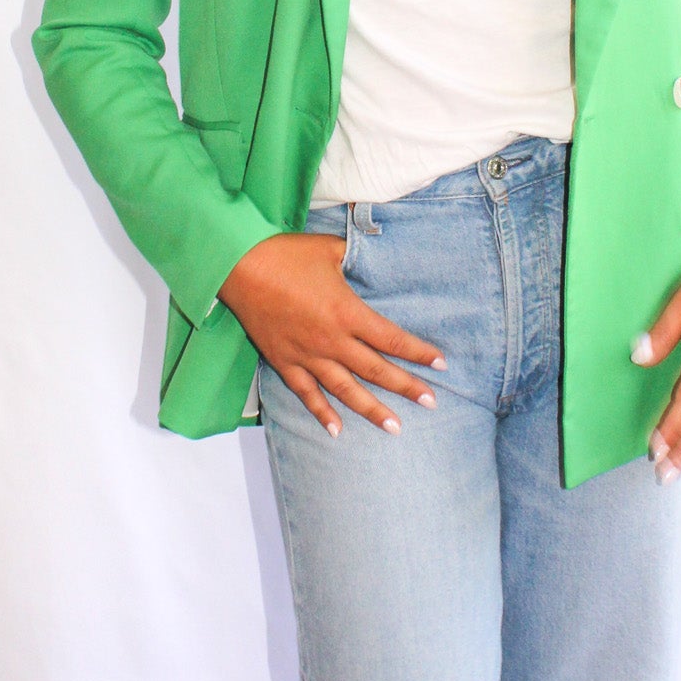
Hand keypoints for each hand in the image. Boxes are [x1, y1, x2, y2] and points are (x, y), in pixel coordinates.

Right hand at [218, 232, 445, 437]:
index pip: (392, 339)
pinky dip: (321, 413)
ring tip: (394, 428)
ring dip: (371, 409)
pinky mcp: (284, 361)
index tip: (441, 364)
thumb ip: (357, 256)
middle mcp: (332, 340)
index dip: (419, 352)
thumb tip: (376, 250)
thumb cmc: (286, 254)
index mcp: (347, 313)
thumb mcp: (330, 250)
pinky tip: (337, 431)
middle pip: (376, 370)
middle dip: (406, 387)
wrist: (239, 266)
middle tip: (431, 403)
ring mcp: (307, 355)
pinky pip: (307, 394)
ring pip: (346, 389)